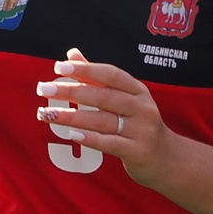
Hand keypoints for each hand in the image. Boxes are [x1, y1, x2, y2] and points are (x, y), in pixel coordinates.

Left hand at [36, 50, 175, 184]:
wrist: (168, 159)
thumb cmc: (139, 124)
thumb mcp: (125, 99)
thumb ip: (97, 78)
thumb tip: (72, 54)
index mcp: (138, 90)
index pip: (110, 74)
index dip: (85, 69)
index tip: (59, 67)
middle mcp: (142, 107)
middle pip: (103, 96)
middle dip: (71, 91)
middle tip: (44, 89)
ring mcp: (142, 130)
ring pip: (103, 120)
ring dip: (72, 117)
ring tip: (47, 114)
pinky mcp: (138, 151)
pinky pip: (110, 143)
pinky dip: (91, 138)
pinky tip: (71, 135)